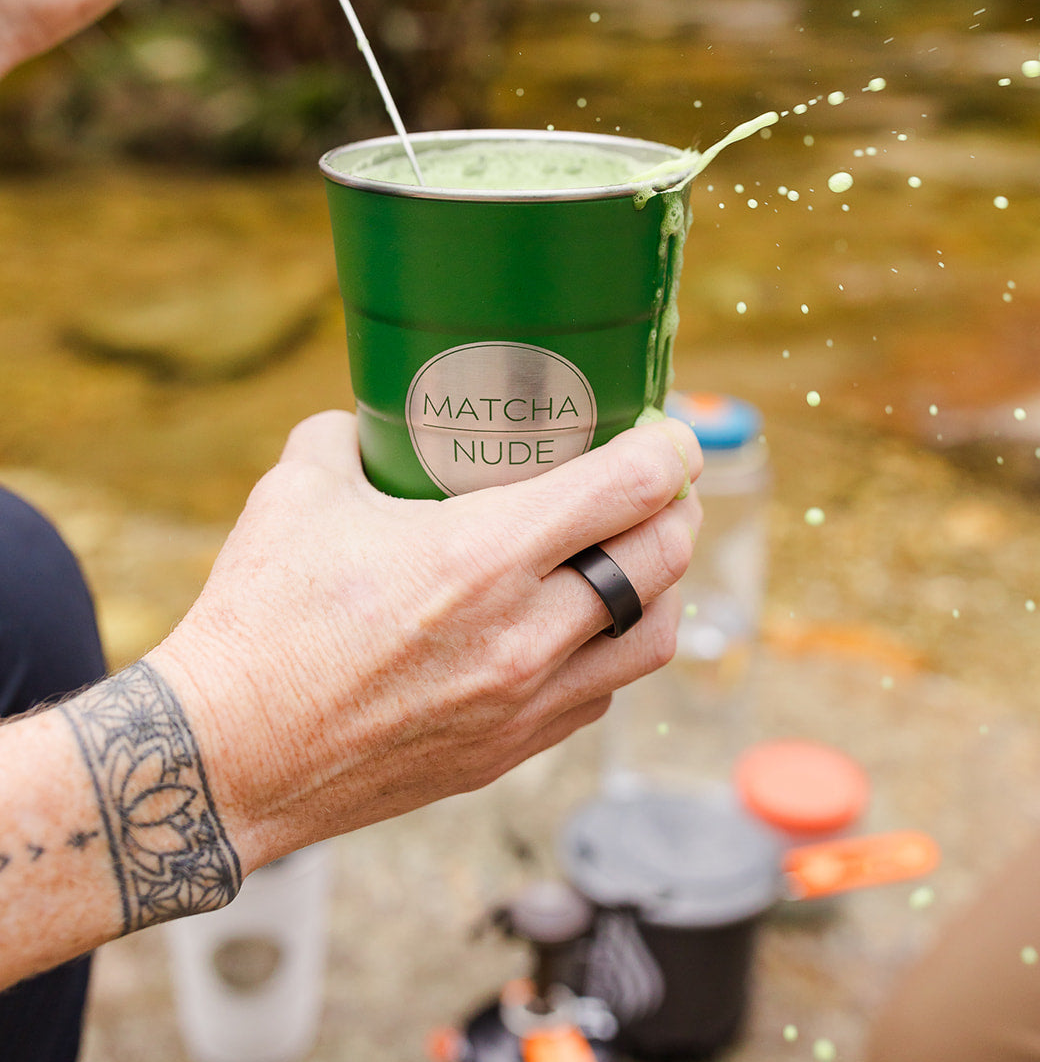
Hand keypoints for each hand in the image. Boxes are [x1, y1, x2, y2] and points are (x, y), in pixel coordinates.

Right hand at [157, 410, 701, 869]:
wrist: (224, 757)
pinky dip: (606, 652)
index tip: (670, 432)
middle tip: (658, 485)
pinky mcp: (505, 754)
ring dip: (659, 589)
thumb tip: (370, 422)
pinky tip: (577, 629)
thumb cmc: (259, 617)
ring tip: (635, 557)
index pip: (628, 488)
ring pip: (649, 640)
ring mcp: (523, 704)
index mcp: (484, 555)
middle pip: (661, 560)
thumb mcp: (299, 491)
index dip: (670, 448)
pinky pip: (597, 697)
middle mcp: (524, 634)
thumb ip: (347, 439)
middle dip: (674, 508)